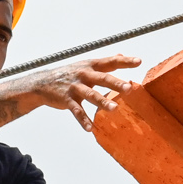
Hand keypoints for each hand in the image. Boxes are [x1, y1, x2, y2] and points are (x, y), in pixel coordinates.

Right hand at [24, 54, 139, 126]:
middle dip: (116, 83)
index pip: (110, 62)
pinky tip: (90, 128)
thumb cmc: (69, 74)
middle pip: (102, 78)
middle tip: (129, 88)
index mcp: (91, 66)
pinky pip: (76, 111)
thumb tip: (121, 55)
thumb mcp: (85, 65)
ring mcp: (75, 87)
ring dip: (102, 102)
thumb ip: (104, 63)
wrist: (43, 83)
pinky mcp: (67, 99)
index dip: (125, 61)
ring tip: (114, 109)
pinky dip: (83, 120)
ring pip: (91, 95)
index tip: (139, 61)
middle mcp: (84, 75)